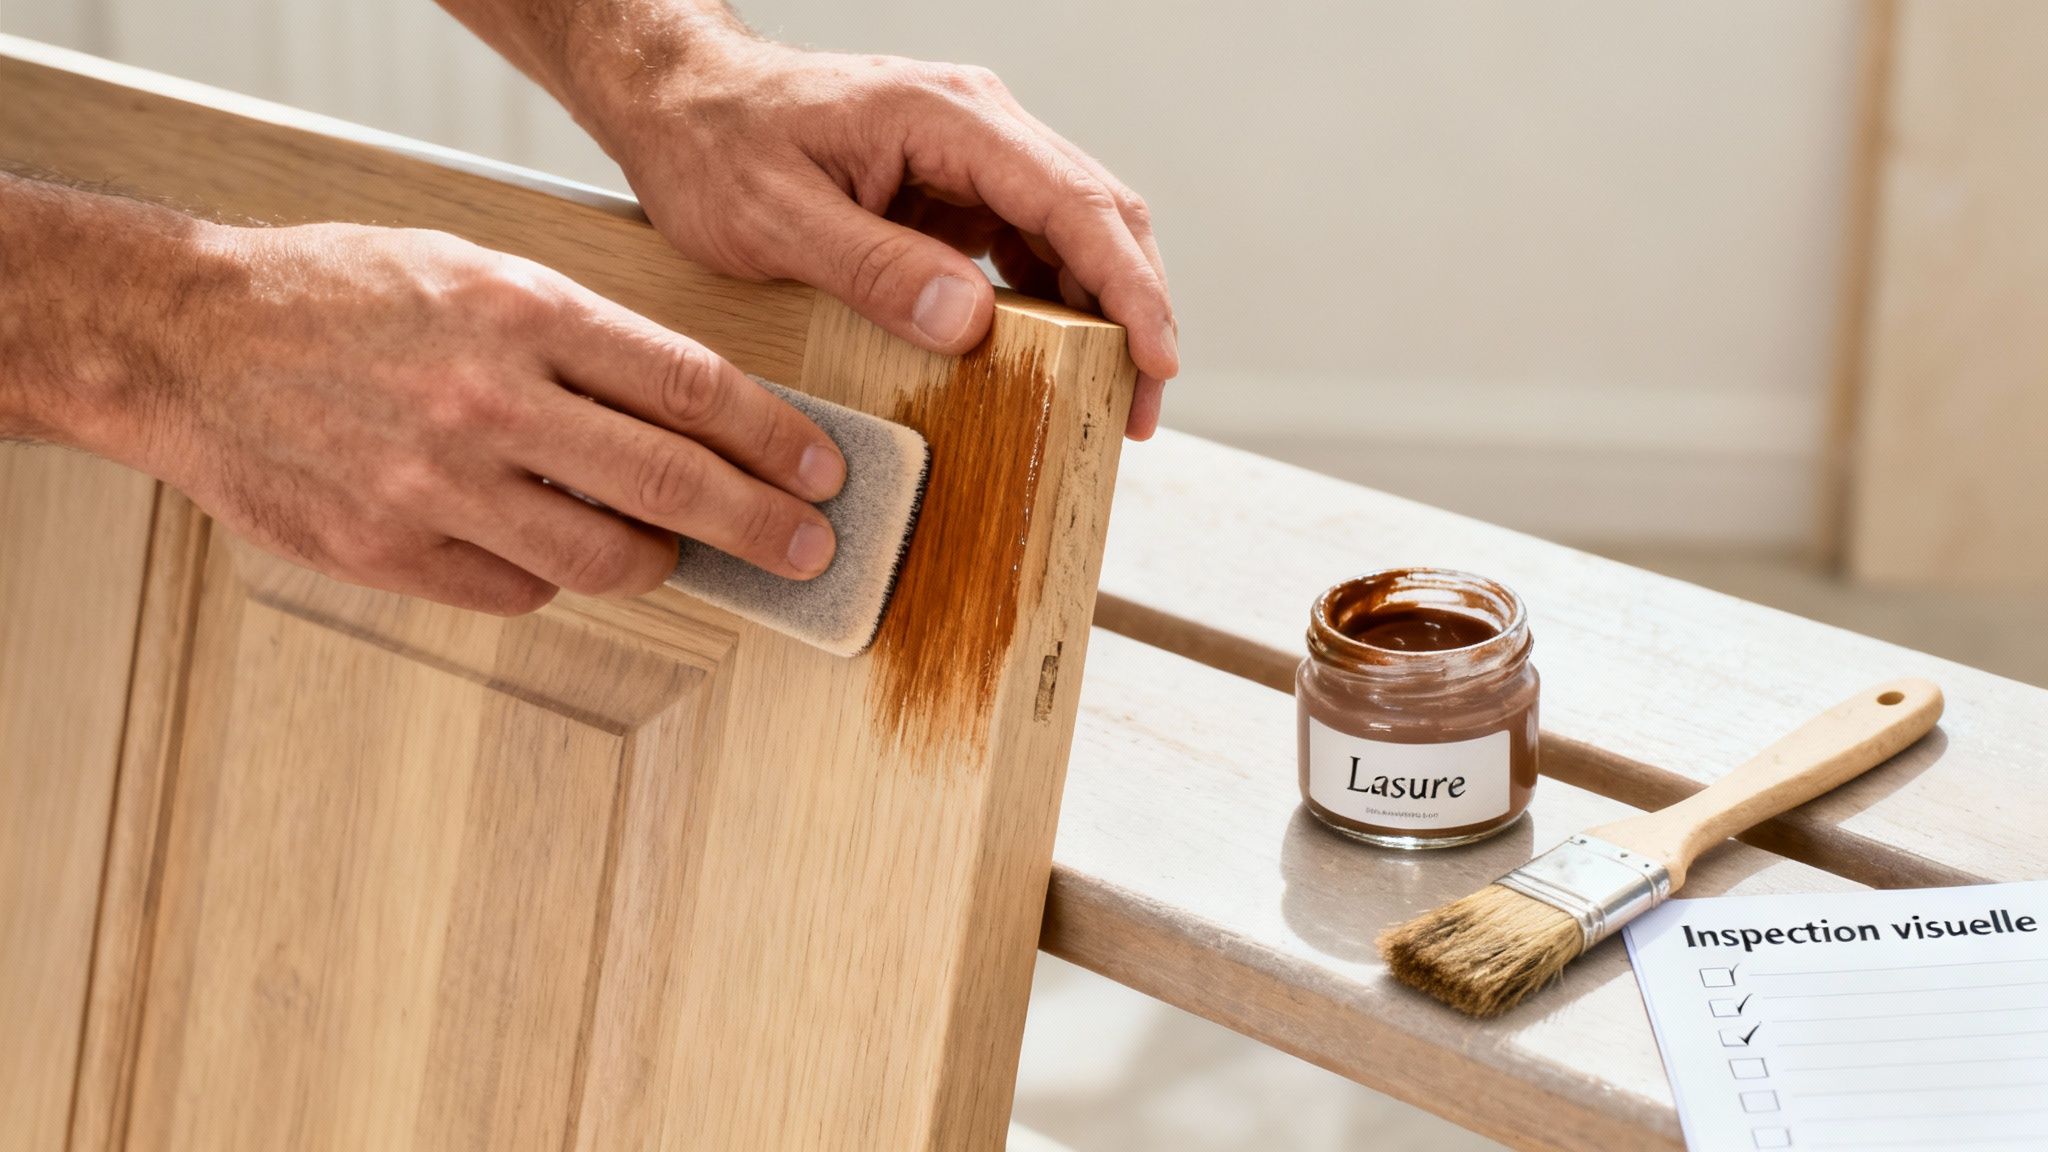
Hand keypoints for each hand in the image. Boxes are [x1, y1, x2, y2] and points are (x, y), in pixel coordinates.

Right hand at [139, 222, 845, 613]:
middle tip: (809, 546)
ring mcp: (435, 485)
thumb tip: (688, 412)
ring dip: (659, 561)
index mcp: (520, 312)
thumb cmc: (339, 294)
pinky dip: (551, 574)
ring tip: (676, 550)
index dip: (770, 436)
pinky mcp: (390, 551)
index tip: (819, 467)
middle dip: (759, 523)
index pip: (686, 385)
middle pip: (667, 484)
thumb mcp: (473, 270)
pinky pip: (518, 589)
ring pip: (603, 558)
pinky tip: (546, 544)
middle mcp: (487, 400)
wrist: (188, 341)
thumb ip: (580, 339)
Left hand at [589, 37, 1177, 438]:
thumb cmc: (714, 144)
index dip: (1128, 286)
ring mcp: (970, 158)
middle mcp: (977, 126)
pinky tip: (1052, 365)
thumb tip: (970, 323)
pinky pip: (1028, 248)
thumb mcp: (775, 218)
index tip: (1155, 360)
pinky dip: (1054, 308)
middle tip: (1142, 408)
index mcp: (946, 117)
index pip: (1072, 201)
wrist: (680, 99)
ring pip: (1074, 233)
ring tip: (1112, 401)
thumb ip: (873, 268)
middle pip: (1098, 214)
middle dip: (1136, 312)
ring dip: (1102, 315)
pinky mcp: (953, 192)